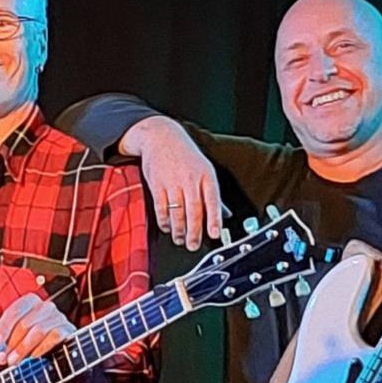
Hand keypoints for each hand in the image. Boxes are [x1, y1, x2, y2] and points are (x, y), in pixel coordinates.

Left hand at [0, 292, 74, 365]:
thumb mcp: (12, 333)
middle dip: (11, 343)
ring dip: (23, 348)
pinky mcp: (68, 330)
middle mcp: (46, 306)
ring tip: (13, 361)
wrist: (57, 352)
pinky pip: (54, 337)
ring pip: (38, 331)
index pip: (14, 311)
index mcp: (30, 302)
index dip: (3, 327)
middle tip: (2, 358)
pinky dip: (41, 348)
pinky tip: (32, 357)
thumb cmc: (32, 340)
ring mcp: (59, 318)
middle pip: (24, 323)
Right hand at [122, 115, 224, 250]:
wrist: (162, 138)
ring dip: (178, 230)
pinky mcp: (157, 185)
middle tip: (194, 245)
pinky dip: (164, 220)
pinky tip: (167, 227)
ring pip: (177, 212)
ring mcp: (173, 182)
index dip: (214, 220)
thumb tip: (224, 215)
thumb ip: (212, 194)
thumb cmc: (185, 156)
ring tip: (180, 239)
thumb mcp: (204, 170)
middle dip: (194, 231)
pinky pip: (161, 207)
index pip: (213, 201)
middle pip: (193, 210)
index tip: (215, 234)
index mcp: (206, 176)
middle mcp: (190, 179)